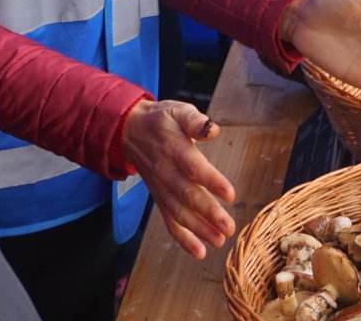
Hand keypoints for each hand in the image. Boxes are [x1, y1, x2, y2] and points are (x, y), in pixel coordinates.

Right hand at [120, 100, 236, 259]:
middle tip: (229, 226)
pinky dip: (183, 238)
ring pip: (180, 213)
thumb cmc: (161, 120)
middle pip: (188, 196)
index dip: (211, 181)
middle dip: (209, 214)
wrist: (131, 131)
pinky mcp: (160, 198)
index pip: (194, 168)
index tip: (230, 194)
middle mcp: (167, 173)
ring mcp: (162, 189)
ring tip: (220, 240)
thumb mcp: (178, 110)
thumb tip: (212, 129)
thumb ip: (195, 120)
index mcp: (175, 150)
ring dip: (199, 229)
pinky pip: (169, 221)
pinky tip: (200, 251)